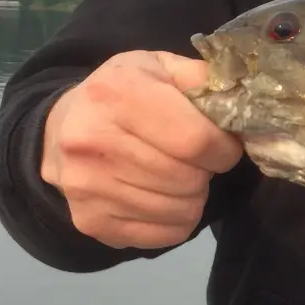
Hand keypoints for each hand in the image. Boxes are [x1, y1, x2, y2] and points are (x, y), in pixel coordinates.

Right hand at [41, 50, 243, 249]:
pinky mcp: (90, 221)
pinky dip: (175, 221)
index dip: (223, 148)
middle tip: (194, 160)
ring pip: (181, 211)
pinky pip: (163, 236)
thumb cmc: (122, 95)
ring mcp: (87, 186)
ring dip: (192, 197)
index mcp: (117, 93)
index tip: (222, 145)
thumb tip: (243, 103)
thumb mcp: (159, 68)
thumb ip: (202, 80)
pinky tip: (161, 197)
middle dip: (205, 172)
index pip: (195, 141)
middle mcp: (93, 140)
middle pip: (188, 179)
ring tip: (176, 175)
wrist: (61, 129)